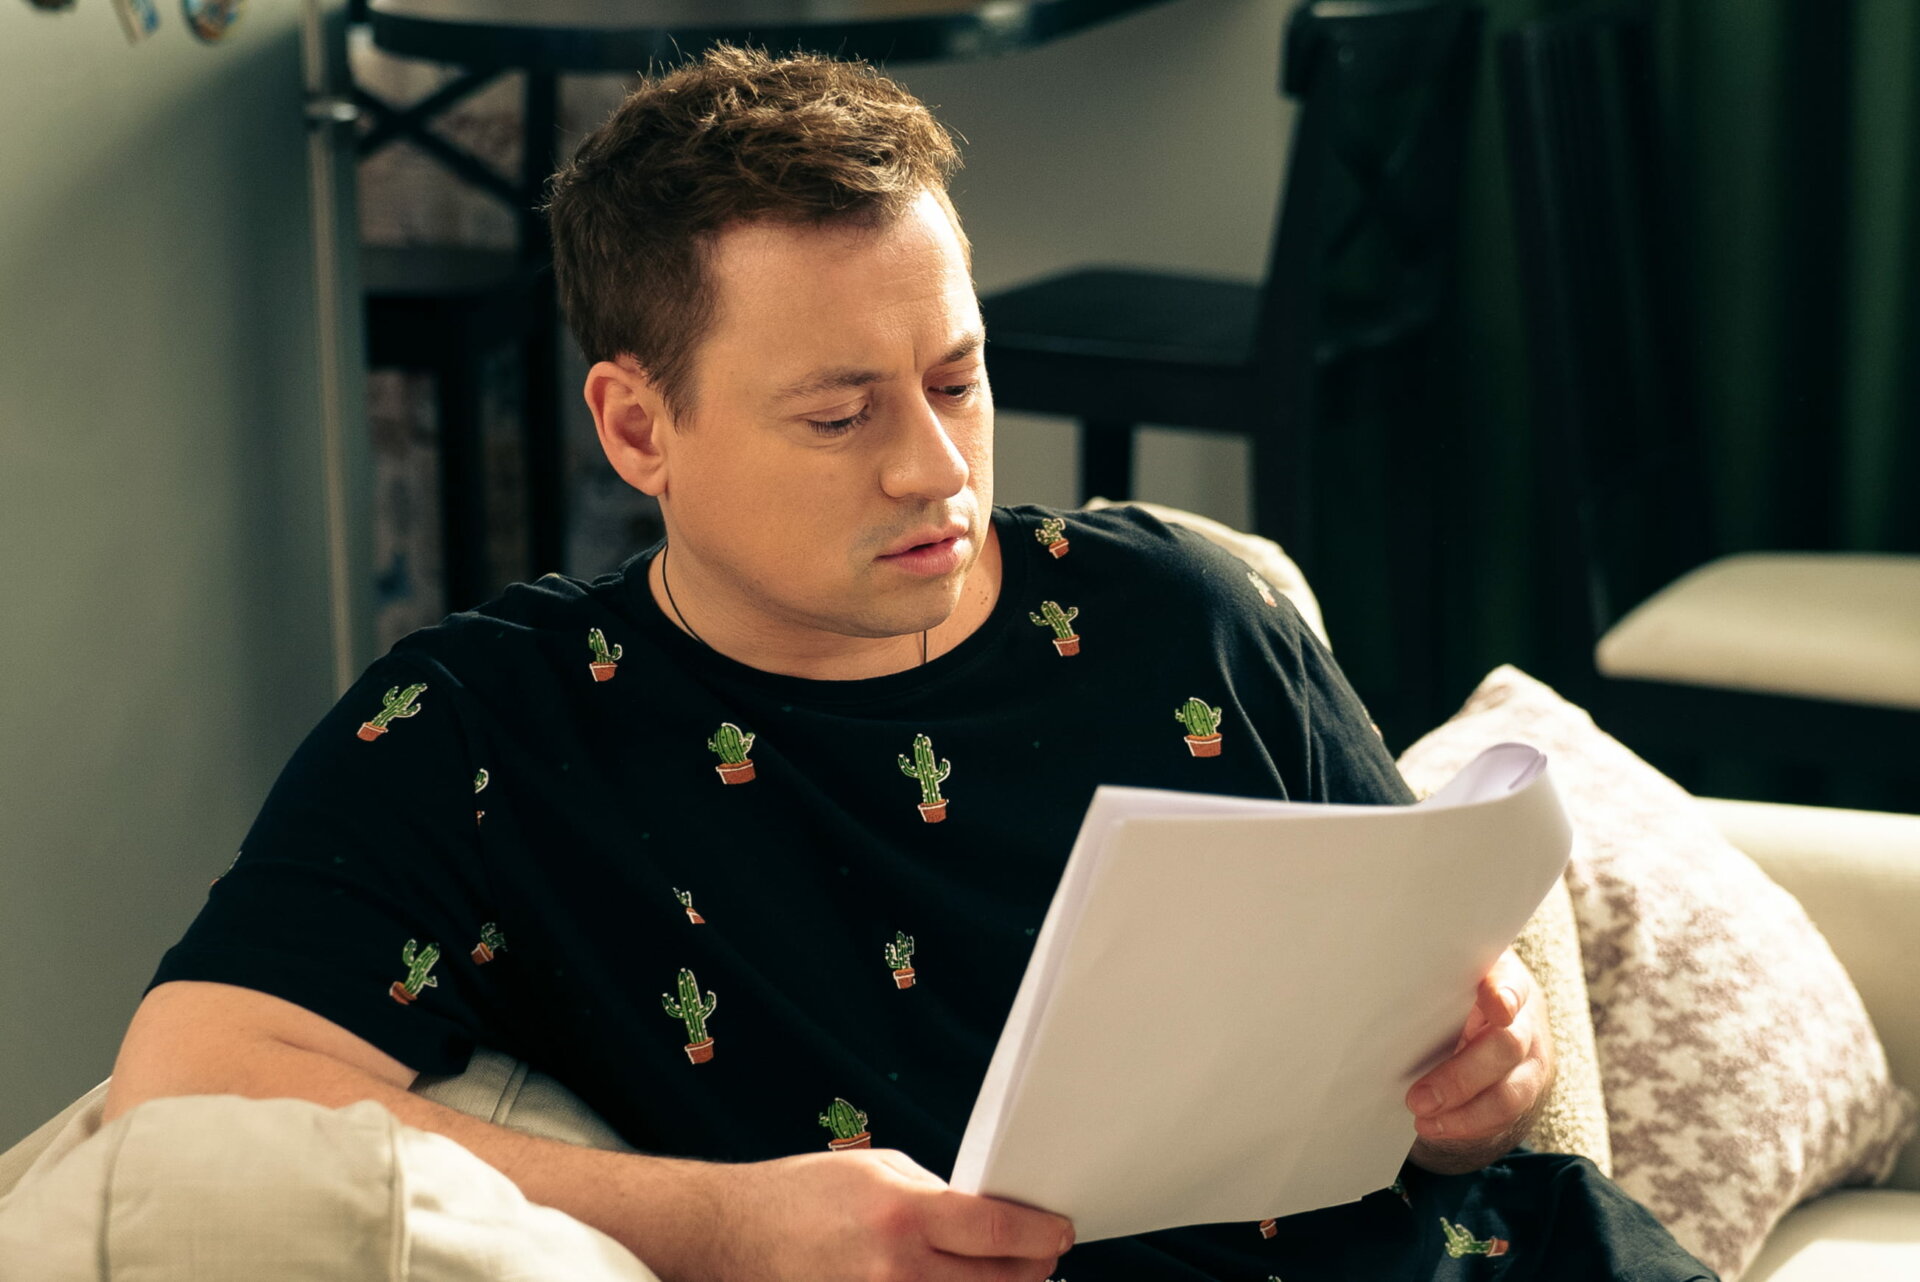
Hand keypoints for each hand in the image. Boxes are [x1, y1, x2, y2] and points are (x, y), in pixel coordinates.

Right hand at [708, 1146, 1073, 1281]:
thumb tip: (990, 1221)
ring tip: (1006, 1276)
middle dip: (1030, 1270)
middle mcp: (896, 1269)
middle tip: (1042, 1257)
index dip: (1043, 1235)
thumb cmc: (803, 1195)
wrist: (731, 1234)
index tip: (1061, 1232)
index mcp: (902, 1214)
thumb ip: (938, 1196)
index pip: (998, 1232)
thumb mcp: (877, 1168)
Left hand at [1405, 949, 1553, 1174]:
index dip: (1504, 994)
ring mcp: (1530, 1057)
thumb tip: (1368, 995)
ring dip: (1465, 1113)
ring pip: (1512, 1092)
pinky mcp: (1526, 1088)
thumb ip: (1426, 985)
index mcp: (1502, 977)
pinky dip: (1468, 1124)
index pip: (1510, 982)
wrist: (1492, 1019)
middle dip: (1460, 1078)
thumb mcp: (1446, 978)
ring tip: (1423, 1120)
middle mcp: (1524, 1018)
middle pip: (1506, 1046)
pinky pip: (1505, 1115)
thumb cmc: (1453, 993)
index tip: (1495, 1007)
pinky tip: (1436, 1126)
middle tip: (1416, 1098)